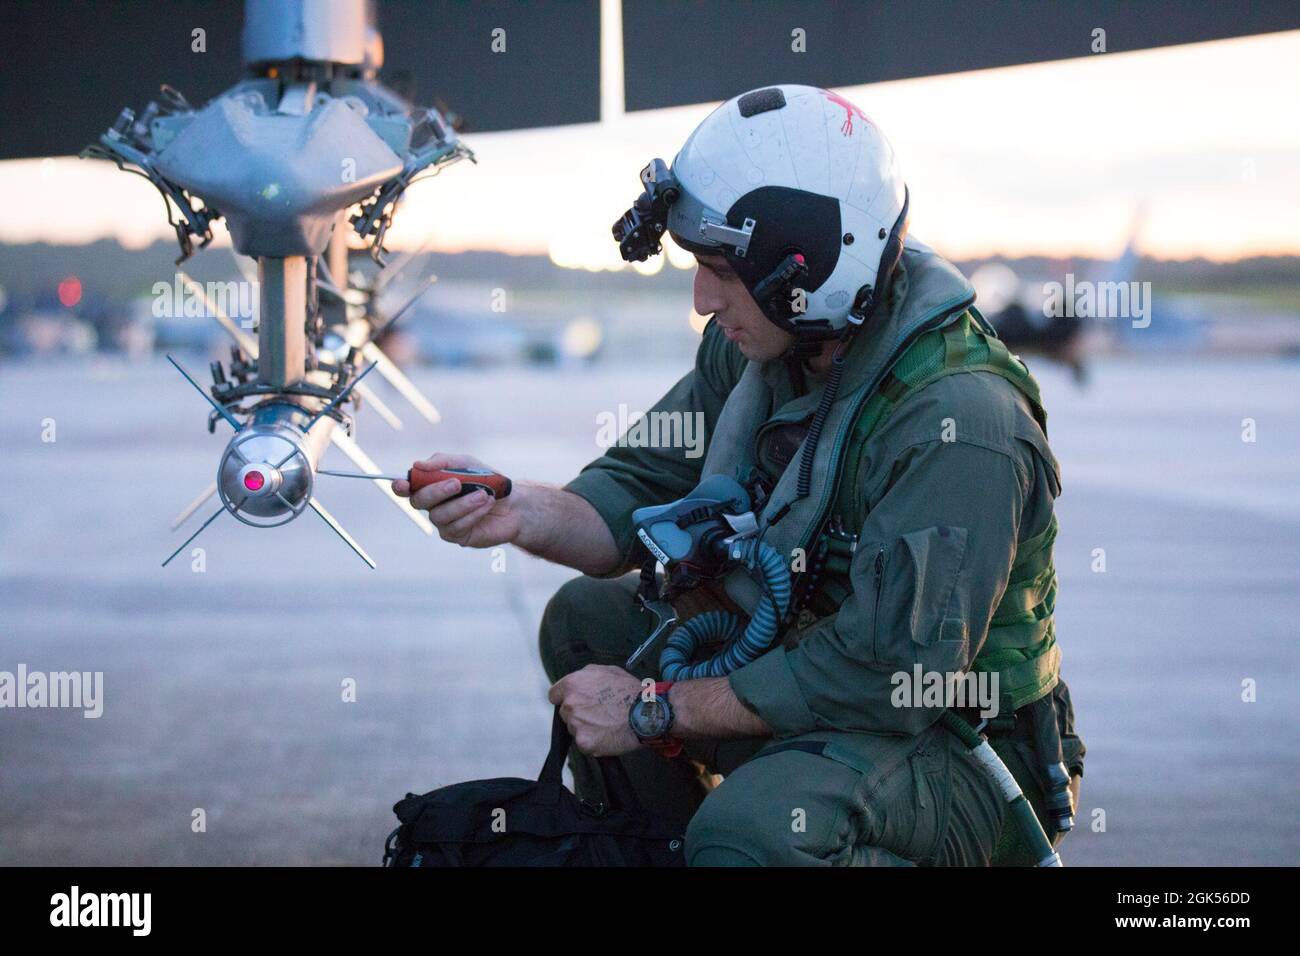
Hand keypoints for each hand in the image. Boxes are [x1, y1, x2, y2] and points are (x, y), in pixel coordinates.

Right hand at [394, 452, 519, 547]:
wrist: (514, 502)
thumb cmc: (487, 481)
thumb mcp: (467, 464)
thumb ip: (443, 462)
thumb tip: (418, 464)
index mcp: (430, 485)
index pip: (407, 488)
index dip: (400, 487)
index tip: (403, 484)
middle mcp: (432, 505)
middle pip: (418, 502)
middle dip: (436, 492)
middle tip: (457, 483)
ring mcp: (443, 522)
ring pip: (439, 516)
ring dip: (462, 503)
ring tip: (483, 494)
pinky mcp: (457, 536)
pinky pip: (456, 526)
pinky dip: (473, 513)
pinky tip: (486, 505)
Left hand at [548, 664, 641, 756]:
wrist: (645, 713)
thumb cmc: (630, 691)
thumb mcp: (608, 670)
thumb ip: (587, 674)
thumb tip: (579, 680)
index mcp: (572, 684)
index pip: (554, 695)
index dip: (565, 699)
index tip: (575, 703)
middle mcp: (570, 704)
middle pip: (565, 713)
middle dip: (578, 714)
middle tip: (599, 714)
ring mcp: (576, 724)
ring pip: (575, 729)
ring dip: (586, 728)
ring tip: (607, 724)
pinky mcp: (584, 742)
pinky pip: (584, 744)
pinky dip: (594, 742)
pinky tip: (608, 735)